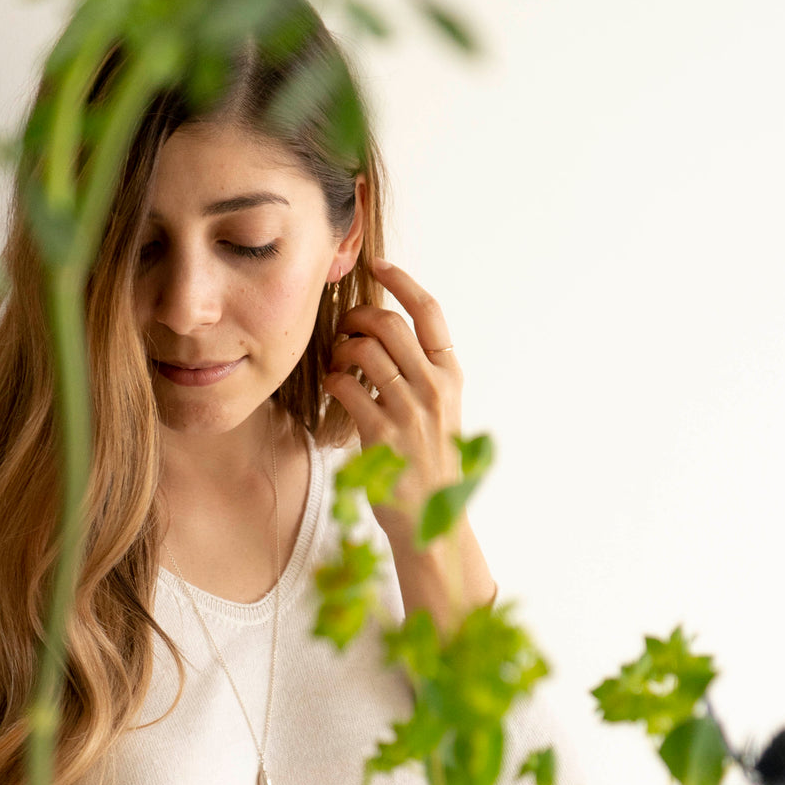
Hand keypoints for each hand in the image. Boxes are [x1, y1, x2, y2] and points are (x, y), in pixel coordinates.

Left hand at [323, 257, 463, 543]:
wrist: (433, 519)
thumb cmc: (430, 462)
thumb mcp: (441, 411)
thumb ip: (422, 374)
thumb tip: (384, 332)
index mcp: (451, 376)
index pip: (429, 312)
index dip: (402, 282)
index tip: (379, 266)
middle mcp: (434, 388)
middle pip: (390, 323)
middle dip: (358, 316)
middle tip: (345, 327)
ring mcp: (409, 412)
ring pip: (364, 350)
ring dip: (341, 349)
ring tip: (338, 362)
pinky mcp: (381, 435)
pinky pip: (345, 387)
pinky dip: (333, 380)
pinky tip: (334, 387)